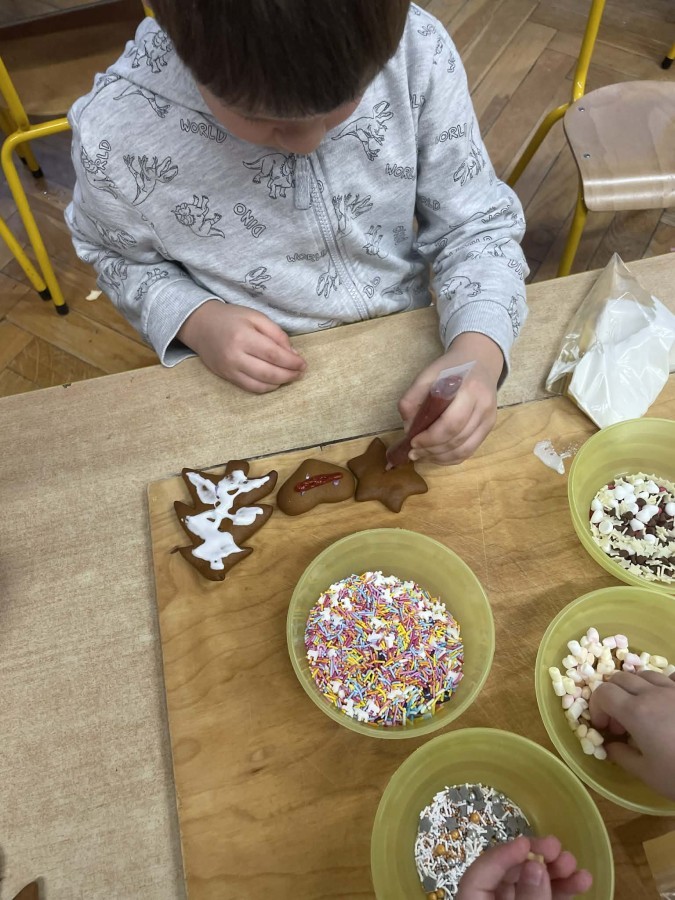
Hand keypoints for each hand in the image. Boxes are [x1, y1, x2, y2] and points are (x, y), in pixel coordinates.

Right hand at [178, 300, 305, 392]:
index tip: (303, 364)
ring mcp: (229, 369)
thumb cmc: (231, 318)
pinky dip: (266, 387)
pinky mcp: (226, 377)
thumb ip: (276, 334)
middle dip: (289, 375)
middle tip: (301, 372)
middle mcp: (235, 356)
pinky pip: (250, 388)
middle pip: (269, 373)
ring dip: (280, 383)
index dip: (292, 363)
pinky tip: (275, 381)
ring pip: (260, 385)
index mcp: (244, 337)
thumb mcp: (256, 317)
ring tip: (290, 376)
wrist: (200, 325)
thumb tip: (293, 355)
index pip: (274, 355)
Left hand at [398, 332, 502, 464]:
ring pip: (465, 449)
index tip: (413, 441)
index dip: (430, 437)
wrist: (479, 361)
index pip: (451, 423)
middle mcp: (484, 405)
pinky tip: (436, 456)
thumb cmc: (451, 368)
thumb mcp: (427, 374)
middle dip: (432, 450)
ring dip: (440, 457)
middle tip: (413, 452)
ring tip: (422, 456)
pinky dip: (451, 458)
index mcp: (469, 389)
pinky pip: (470, 450)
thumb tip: (408, 428)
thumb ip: (412, 397)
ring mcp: (489, 418)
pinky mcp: (489, 426)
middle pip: (457, 438)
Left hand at [456, 835, 592, 899]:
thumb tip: (537, 864)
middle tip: (558, 848)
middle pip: (508, 875)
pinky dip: (561, 890)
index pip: (479, 873)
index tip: (525, 844)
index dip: (501, 856)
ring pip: (530, 885)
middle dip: (536, 858)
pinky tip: (582, 880)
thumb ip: (529, 898)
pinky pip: (544, 899)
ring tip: (575, 864)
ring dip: (555, 872)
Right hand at [589, 670, 674, 798]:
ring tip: (640, 711)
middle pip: (620, 679)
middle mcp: (652, 693)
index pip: (603, 693)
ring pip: (644, 674)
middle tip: (619, 722)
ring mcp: (674, 690)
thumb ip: (622, 756)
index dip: (596, 707)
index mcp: (635, 711)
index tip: (602, 727)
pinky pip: (671, 678)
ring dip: (633, 688)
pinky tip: (666, 702)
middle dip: (611, 696)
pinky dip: (660, 685)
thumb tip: (610, 747)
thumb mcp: (647, 773)